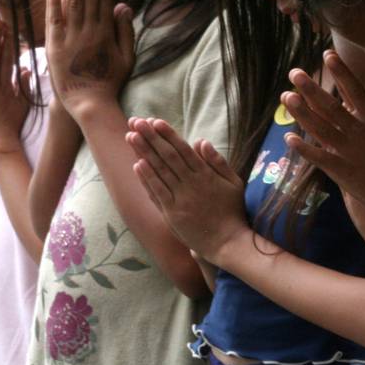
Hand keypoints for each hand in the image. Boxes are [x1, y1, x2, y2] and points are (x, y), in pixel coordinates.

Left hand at [46, 0, 134, 116]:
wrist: (88, 103)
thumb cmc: (109, 81)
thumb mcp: (127, 56)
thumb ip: (125, 30)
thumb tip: (123, 5)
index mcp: (105, 32)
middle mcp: (87, 31)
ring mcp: (69, 38)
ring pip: (71, 3)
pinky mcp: (53, 46)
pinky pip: (53, 20)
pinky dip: (53, 3)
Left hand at [126, 118, 246, 265]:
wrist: (227, 242)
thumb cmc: (232, 211)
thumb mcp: (233, 183)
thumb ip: (218, 162)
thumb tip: (201, 142)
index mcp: (206, 175)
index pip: (183, 150)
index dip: (168, 135)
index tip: (156, 122)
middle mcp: (191, 184)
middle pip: (167, 156)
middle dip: (151, 138)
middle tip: (136, 122)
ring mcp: (180, 199)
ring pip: (159, 171)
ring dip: (143, 153)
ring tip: (131, 136)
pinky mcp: (172, 214)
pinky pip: (157, 192)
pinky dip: (147, 178)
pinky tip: (137, 164)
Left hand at [282, 51, 364, 218]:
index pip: (354, 91)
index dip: (341, 73)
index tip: (327, 56)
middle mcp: (358, 134)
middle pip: (330, 108)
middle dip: (311, 90)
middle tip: (294, 73)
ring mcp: (347, 154)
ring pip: (320, 129)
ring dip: (302, 114)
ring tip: (286, 97)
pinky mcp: (340, 172)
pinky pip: (318, 158)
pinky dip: (303, 149)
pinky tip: (288, 138)